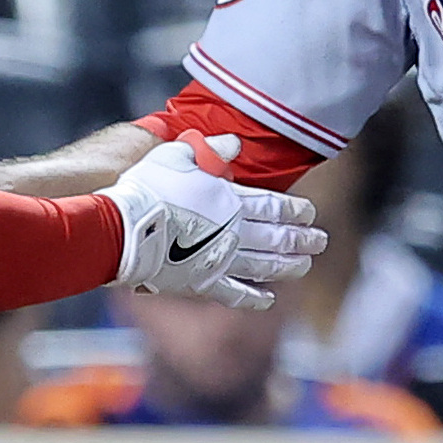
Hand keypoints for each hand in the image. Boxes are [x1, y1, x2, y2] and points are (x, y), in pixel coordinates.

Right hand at [98, 140, 325, 309]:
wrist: (123, 228)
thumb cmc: (147, 187)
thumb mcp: (177, 155)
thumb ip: (210, 150)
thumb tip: (235, 143)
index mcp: (229, 201)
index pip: (274, 207)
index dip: (295, 211)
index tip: (311, 214)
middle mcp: (233, 232)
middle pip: (277, 237)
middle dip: (302, 239)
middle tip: (320, 241)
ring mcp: (220, 260)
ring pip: (265, 266)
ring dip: (288, 266)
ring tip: (304, 266)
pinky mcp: (202, 283)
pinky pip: (235, 294)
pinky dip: (254, 298)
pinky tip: (268, 299)